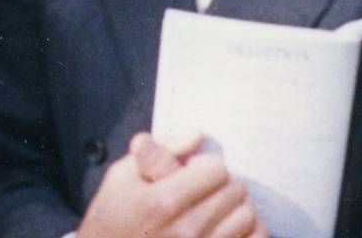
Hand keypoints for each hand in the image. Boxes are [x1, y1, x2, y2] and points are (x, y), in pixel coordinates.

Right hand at [79, 132, 265, 237]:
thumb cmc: (112, 216)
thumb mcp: (123, 177)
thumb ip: (160, 152)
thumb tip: (197, 134)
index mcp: (161, 202)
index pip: (216, 169)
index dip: (204, 166)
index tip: (190, 174)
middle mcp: (186, 231)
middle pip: (235, 190)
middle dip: (221, 185)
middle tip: (202, 193)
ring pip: (248, 217)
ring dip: (235, 210)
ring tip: (214, 212)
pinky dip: (247, 232)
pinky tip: (226, 229)